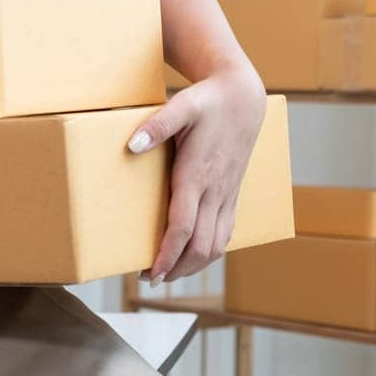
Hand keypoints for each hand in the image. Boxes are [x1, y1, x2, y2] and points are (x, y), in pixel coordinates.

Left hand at [129, 62, 266, 283]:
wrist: (243, 98)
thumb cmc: (208, 102)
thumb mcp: (182, 105)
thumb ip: (157, 126)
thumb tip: (132, 146)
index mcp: (197, 174)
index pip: (183, 227)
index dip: (167, 255)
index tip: (150, 272)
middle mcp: (215, 190)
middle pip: (200, 246)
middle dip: (176, 269)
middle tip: (150, 278)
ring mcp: (227, 194)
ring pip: (216, 245)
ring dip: (193, 266)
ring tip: (168, 273)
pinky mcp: (233, 193)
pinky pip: (226, 233)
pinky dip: (210, 252)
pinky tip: (195, 255)